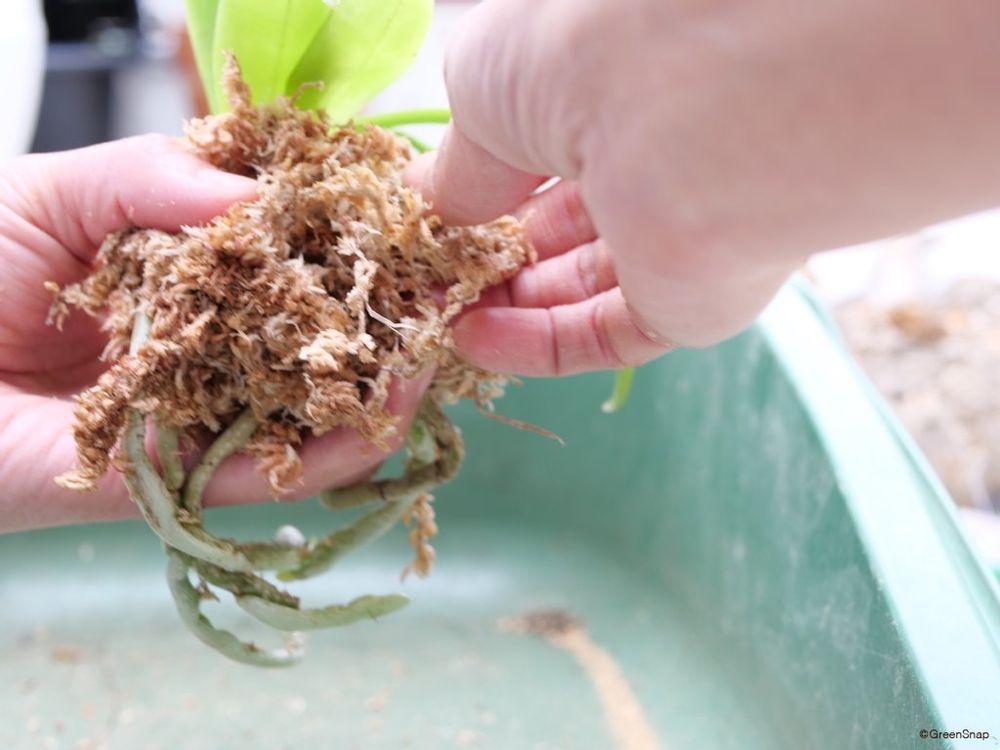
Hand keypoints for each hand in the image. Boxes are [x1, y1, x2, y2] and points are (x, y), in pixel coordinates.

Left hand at [0, 135, 424, 532]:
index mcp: (183, 271)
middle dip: (375, 325)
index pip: (280, 258)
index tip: (399, 225)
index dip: (341, 243)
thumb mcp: (59, 191)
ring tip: (423, 362)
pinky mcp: (177, 478)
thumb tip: (259, 200)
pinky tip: (373, 423)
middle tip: (436, 300)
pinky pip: (263, 477)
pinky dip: (325, 456)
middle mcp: (203, 344)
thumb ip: (156, 180)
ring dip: (372, 394)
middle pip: (306, 340)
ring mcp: (196, 413)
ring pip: (303, 413)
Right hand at [411, 0, 999, 374]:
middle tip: (428, 280)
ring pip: (581, 284)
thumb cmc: (578, 52)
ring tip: (437, 318)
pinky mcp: (692, 301)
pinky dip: (538, 344)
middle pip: (560, 225)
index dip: (481, 193)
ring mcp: (678, 229)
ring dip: (503, 305)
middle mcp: (653, 153)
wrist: (687, 102)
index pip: (540, 154)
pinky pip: (608, 333)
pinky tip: (474, 339)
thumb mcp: (480, 84)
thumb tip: (434, 203)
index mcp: (611, 87)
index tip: (429, 226)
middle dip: (489, 254)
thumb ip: (460, 155)